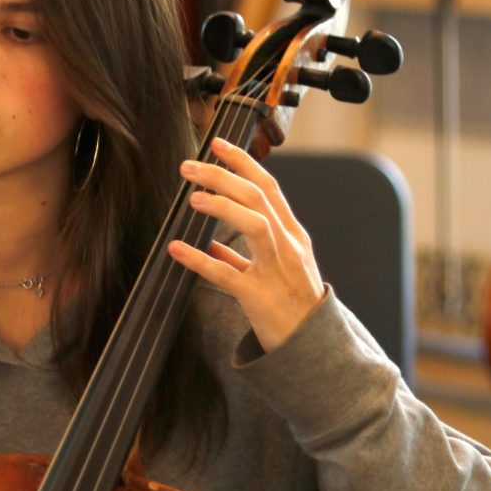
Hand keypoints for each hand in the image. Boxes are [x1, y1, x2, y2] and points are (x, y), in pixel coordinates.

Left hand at [167, 137, 323, 351]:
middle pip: (258, 198)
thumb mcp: (277, 270)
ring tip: (192, 198)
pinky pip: (228, 275)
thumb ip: (243, 255)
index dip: (243, 162)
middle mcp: (288, 246)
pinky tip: (176, 250)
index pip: (268, 187)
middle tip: (189, 166)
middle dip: (223, 176)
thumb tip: (211, 246)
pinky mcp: (260, 298)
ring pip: (254, 225)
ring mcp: (277, 271)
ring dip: (221, 206)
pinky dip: (200, 260)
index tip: (217, 143)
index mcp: (292, 234)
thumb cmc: (293, 304)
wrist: (314, 347)